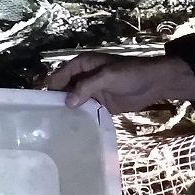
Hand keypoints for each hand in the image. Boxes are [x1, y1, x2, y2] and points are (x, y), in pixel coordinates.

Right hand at [44, 53, 194, 112]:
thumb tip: (67, 103)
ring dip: (67, 111)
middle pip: (64, 90)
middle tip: (44, 119)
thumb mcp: (107, 76)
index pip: (60, 76)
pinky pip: (85, 111)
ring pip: (74, 102)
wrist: (154, 83)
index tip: (39, 104)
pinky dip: (79, 118)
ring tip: (55, 127)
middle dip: (57, 101)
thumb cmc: (130, 74)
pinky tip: (72, 129)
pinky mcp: (100, 105)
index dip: (50, 88)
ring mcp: (91, 92)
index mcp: (82, 65)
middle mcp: (83, 78)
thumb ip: (86, 87)